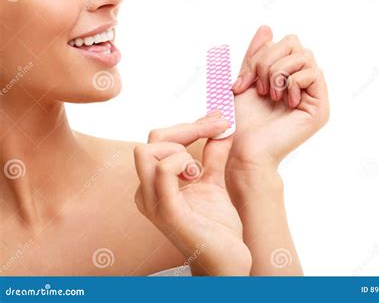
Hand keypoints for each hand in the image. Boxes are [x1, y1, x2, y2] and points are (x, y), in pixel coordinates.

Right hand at [134, 112, 251, 275]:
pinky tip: (197, 174)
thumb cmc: (216, 228)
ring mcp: (153, 202)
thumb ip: (213, 156)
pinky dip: (181, 162)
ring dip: (182, 146)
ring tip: (200, 168)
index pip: (159, 140)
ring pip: (148, 152)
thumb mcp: (214, 183)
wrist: (227, 262)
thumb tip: (221, 127)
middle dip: (186, 129)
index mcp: (155, 185)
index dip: (190, 125)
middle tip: (218, 129)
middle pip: (151, 141)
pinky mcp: (167, 212)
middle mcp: (147, 192)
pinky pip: (163, 173)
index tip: (220, 120)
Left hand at [228, 26, 328, 170]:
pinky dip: (292, 83)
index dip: (260, 55)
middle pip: (295, 43)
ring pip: (304, 56)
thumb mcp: (246, 80)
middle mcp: (302, 84)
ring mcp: (313, 95)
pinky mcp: (319, 108)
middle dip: (268, 61)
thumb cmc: (243, 122)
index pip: (283, 43)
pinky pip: (313, 74)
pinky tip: (284, 102)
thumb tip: (266, 28)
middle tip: (258, 88)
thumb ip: (256, 55)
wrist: (245, 149)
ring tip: (270, 95)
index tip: (242, 84)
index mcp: (286, 77)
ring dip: (278, 73)